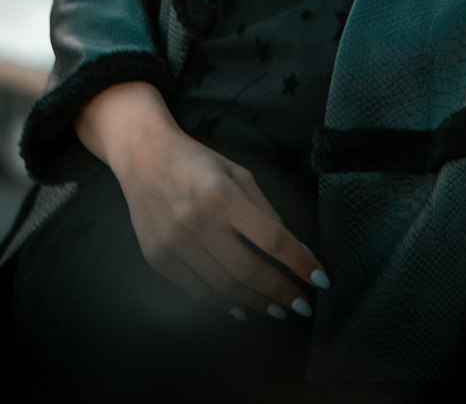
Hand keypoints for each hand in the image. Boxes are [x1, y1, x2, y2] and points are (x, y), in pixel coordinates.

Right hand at [76, 82, 329, 321]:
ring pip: (224, 288)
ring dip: (256, 303)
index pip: (272, 238)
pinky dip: (223, 305)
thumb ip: (265, 211)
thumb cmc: (199, 163)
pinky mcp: (159, 260)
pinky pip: (197, 292)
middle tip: (302, 305)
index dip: (300, 264)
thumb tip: (295, 250)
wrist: (144, 157)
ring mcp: (175, 244)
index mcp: (222, 194)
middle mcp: (197, 222)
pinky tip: (242, 308)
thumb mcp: (238, 173)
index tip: (320, 280)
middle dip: (281, 292)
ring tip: (277, 308)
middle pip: (249, 271)